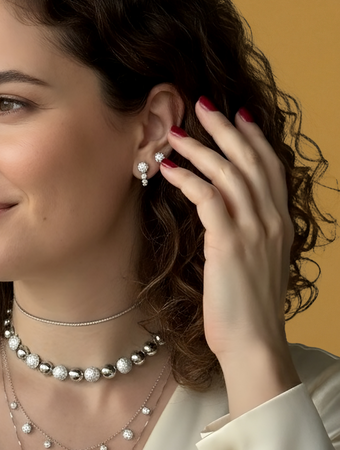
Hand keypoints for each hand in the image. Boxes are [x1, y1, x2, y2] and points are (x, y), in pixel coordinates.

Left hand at [160, 98, 299, 415]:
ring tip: (176, 132)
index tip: (237, 116)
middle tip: (203, 104)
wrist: (255, 345)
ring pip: (229, 173)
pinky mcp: (230, 245)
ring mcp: (254, 232)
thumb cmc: (249, 312)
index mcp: (281, 226)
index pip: (271, 169)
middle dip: (226, 128)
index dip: (253, 139)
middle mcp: (272, 222)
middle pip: (251, 160)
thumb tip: (226, 223)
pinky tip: (168, 169)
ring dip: (200, 148)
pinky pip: (208, 198)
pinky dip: (187, 179)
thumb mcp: (256, 269)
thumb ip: (249, 240)